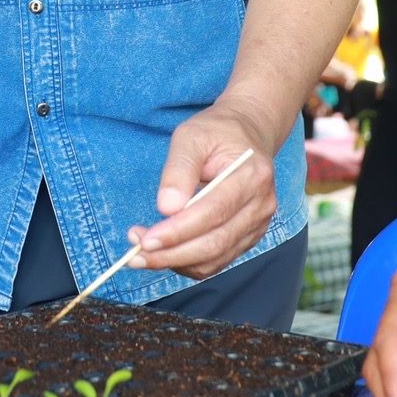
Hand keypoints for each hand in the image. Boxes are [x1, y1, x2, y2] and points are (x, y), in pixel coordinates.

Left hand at [132, 99, 277, 278]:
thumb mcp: (191, 136)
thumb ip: (178, 170)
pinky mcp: (248, 237)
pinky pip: (216, 261)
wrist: (247, 135)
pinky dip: (187, 263)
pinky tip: (164, 252)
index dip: (178, 231)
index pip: (213, 212)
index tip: (145, 240)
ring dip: (175, 262)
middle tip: (135, 255)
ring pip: (214, 259)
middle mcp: (261, 205)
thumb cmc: (217, 133)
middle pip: (215, 243)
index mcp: (251, 176)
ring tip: (142, 254)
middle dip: (171, 254)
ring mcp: (258, 224)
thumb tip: (167, 208)